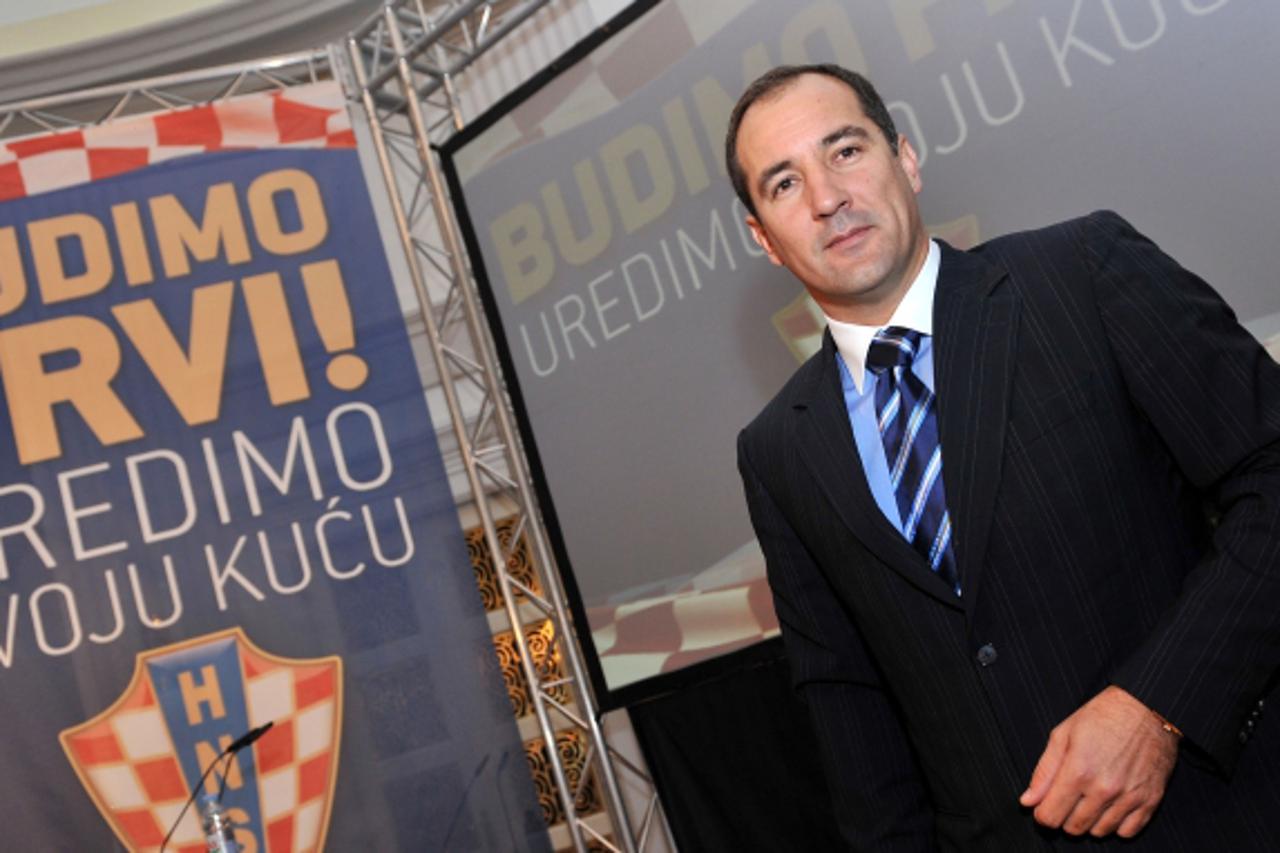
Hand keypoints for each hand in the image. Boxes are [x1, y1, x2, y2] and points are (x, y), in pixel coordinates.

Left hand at [1019, 686, 1177, 837]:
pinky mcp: (1150, 801)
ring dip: (1089, 821)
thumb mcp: (1063, 735)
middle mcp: (1104, 789)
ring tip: (1089, 799)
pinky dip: (1116, 824)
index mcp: (1079, 771)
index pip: (1050, 816)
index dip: (1042, 814)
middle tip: (1067, 799)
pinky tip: (1110, 806)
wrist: (1146, 709)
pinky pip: (1127, 832)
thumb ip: (1044, 772)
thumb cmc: (1102, 717)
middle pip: (1074, 828)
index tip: (1044, 807)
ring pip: (1100, 832)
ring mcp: (1129, 797)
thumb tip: (1028, 801)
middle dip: (1064, 818)